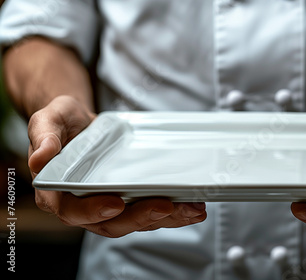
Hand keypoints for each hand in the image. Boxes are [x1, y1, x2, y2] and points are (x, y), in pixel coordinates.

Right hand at [29, 96, 206, 237]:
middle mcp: (84, 206)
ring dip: (166, 219)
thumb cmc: (63, 123)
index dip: (94, 211)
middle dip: (141, 218)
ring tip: (192, 210)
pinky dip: (172, 212)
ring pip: (136, 221)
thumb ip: (44, 136)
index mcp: (59, 193)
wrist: (81, 124)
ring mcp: (109, 205)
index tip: (116, 203)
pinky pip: (149, 211)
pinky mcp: (129, 200)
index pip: (73, 211)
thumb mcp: (49, 119)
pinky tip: (193, 206)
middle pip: (112, 223)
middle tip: (167, 206)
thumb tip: (39, 158)